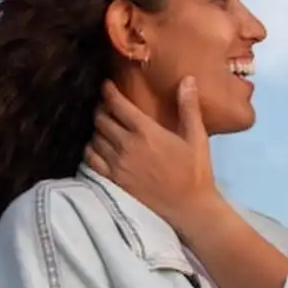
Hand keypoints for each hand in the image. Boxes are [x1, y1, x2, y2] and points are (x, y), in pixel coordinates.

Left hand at [85, 77, 221, 232]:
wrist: (190, 208)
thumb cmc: (195, 171)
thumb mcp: (196, 137)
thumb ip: (189, 107)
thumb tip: (187, 79)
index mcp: (146, 131)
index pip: (117, 105)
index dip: (108, 92)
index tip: (106, 85)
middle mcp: (127, 145)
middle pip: (101, 119)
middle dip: (101, 109)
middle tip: (106, 106)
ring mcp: (118, 165)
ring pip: (94, 138)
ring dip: (96, 129)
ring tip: (102, 125)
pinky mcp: (114, 181)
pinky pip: (91, 160)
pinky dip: (90, 150)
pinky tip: (96, 147)